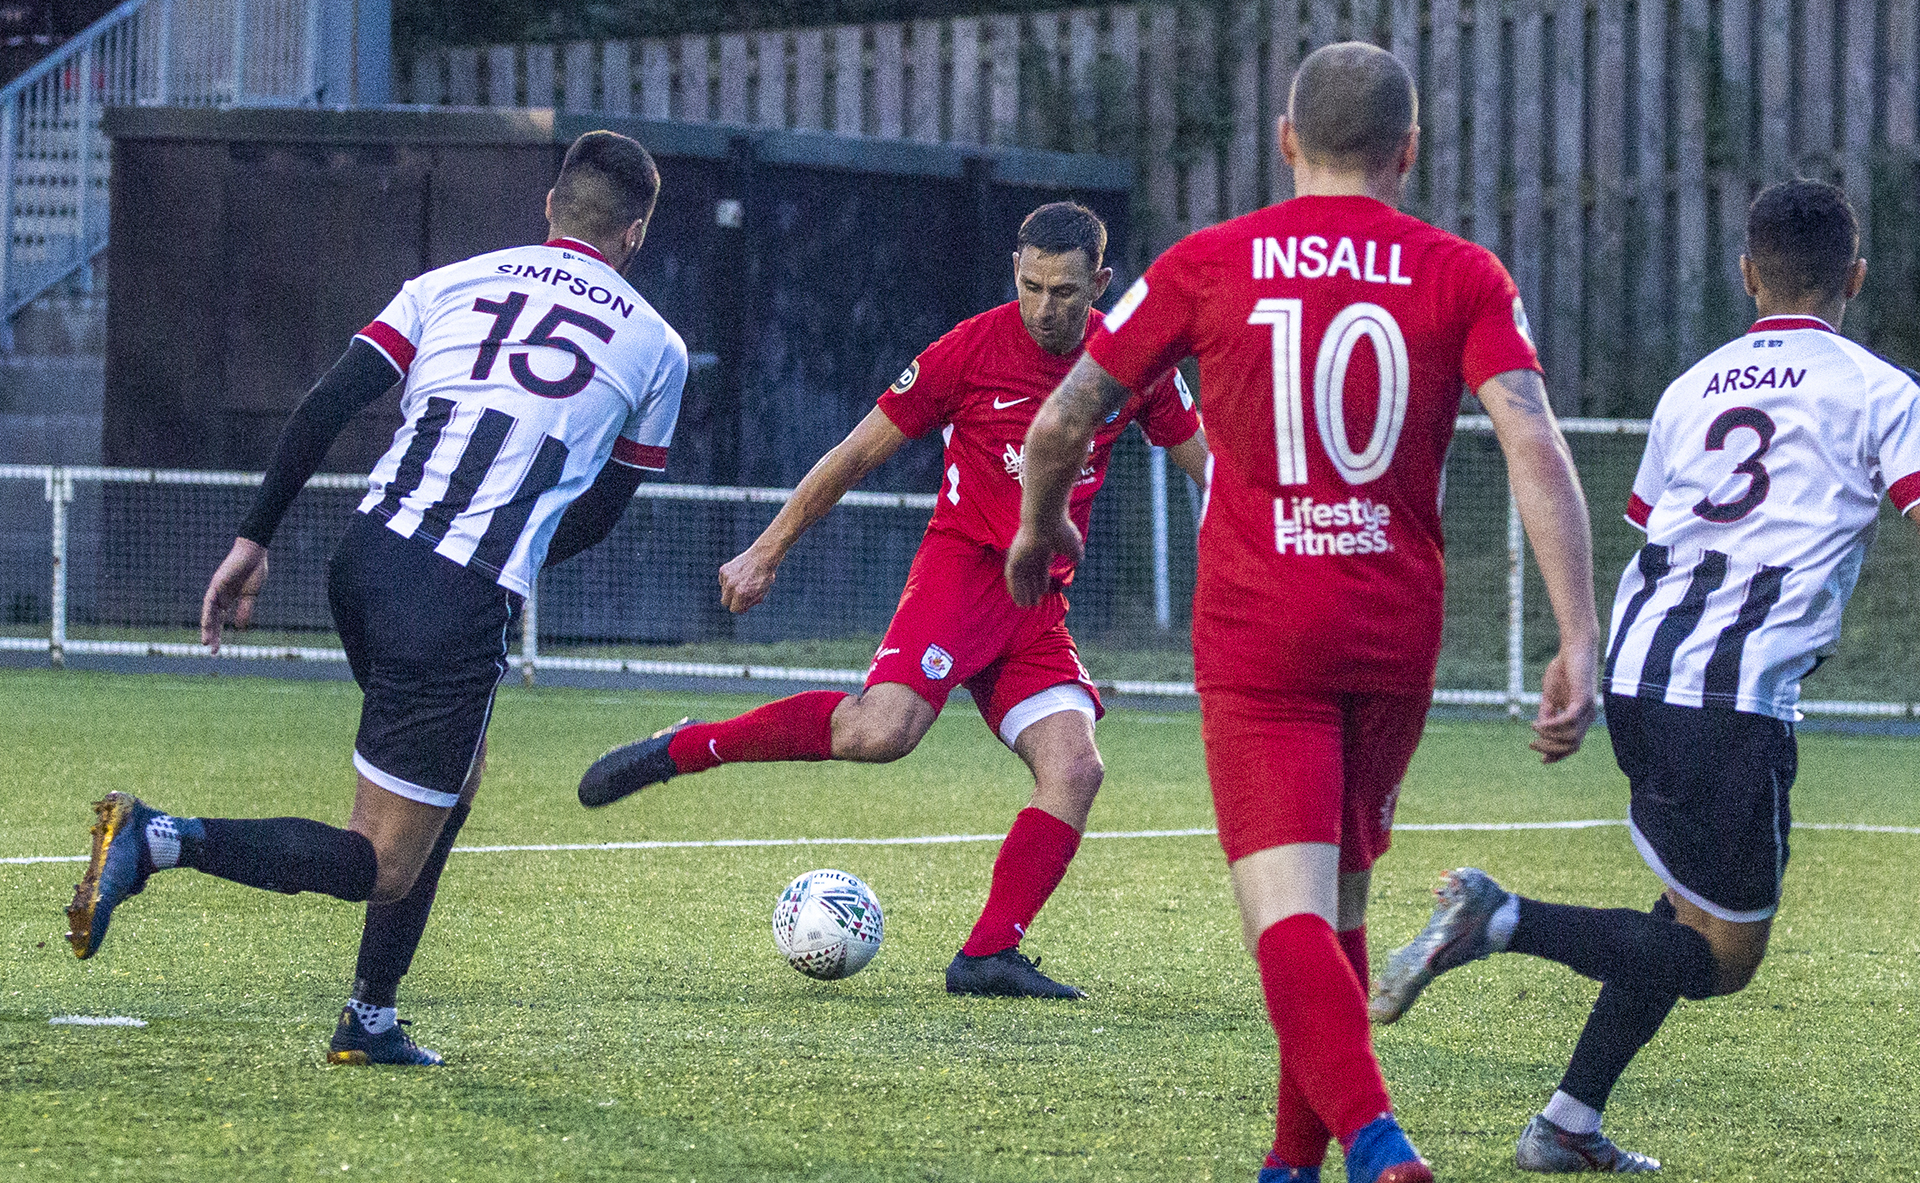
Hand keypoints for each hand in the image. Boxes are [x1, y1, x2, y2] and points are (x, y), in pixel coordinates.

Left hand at [200, 537, 268, 652]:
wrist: (255, 553)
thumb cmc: (255, 570)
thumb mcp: (251, 595)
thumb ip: (245, 610)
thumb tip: (239, 628)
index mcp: (229, 599)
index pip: (220, 620)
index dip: (219, 634)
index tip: (217, 650)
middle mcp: (219, 596)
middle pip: (213, 619)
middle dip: (212, 635)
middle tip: (211, 651)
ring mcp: (216, 590)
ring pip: (209, 612)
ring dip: (207, 627)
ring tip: (206, 642)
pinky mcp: (217, 583)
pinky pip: (210, 601)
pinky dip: (208, 612)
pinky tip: (207, 624)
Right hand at [718, 545, 779, 613]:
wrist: (763, 556)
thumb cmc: (764, 576)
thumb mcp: (761, 593)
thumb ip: (750, 603)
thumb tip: (742, 610)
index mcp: (741, 594)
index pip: (734, 609)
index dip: (741, 607)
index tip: (745, 603)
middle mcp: (731, 586)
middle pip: (725, 602)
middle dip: (733, 601)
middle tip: (741, 595)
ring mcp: (726, 577)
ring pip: (724, 591)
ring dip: (731, 590)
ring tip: (743, 581)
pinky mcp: (723, 569)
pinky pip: (723, 580)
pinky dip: (729, 580)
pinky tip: (739, 575)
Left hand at [1005, 514, 1081, 606]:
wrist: (1046, 518)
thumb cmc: (1061, 530)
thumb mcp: (1074, 545)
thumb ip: (1075, 554)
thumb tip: (1078, 561)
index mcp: (1043, 549)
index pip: (1041, 569)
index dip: (1042, 582)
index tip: (1044, 593)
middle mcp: (1031, 553)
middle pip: (1029, 575)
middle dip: (1031, 589)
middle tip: (1034, 604)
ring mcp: (1021, 554)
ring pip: (1020, 577)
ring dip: (1022, 591)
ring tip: (1024, 606)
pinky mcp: (1014, 556)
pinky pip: (1011, 576)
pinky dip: (1014, 587)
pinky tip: (1016, 598)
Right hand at [1531, 639, 1598, 762]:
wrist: (1574, 648)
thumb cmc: (1563, 669)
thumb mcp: (1551, 696)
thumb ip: (1547, 713)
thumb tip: (1540, 731)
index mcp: (1582, 717)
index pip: (1574, 745)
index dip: (1559, 755)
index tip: (1542, 761)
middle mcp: (1588, 717)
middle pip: (1572, 745)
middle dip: (1550, 748)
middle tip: (1531, 744)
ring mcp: (1588, 710)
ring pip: (1570, 737)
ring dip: (1549, 736)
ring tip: (1534, 728)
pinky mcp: (1584, 700)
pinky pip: (1568, 722)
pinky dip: (1552, 725)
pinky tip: (1539, 723)